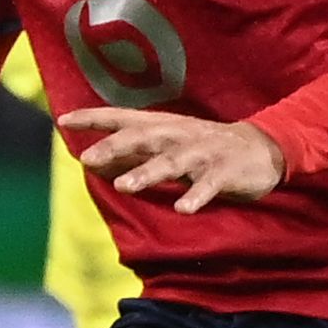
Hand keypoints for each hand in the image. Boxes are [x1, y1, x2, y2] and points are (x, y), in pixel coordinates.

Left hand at [59, 107, 285, 212]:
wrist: (262, 147)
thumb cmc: (204, 147)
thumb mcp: (166, 145)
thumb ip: (130, 152)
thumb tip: (89, 159)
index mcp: (162, 126)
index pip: (122, 118)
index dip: (94, 118)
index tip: (64, 120)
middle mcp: (178, 135)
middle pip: (143, 138)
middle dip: (116, 147)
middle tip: (89, 158)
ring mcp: (202, 153)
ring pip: (171, 162)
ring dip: (147, 173)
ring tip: (124, 186)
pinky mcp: (225, 171)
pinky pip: (208, 185)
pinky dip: (195, 196)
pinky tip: (182, 209)